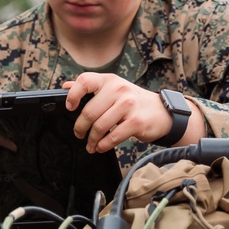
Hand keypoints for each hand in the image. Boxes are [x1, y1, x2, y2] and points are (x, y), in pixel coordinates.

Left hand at [64, 73, 179, 152]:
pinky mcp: (136, 121)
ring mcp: (128, 105)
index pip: (85, 81)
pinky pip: (113, 137)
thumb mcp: (113, 89)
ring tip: (91, 145)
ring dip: (92, 140)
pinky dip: (103, 145)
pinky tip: (101, 147)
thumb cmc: (133, 101)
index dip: (73, 95)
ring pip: (99, 126)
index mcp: (109, 80)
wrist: (161, 112)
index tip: (69, 108)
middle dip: (80, 128)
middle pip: (89, 111)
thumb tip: (66, 86)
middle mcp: (118, 90)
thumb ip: (90, 88)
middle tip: (79, 135)